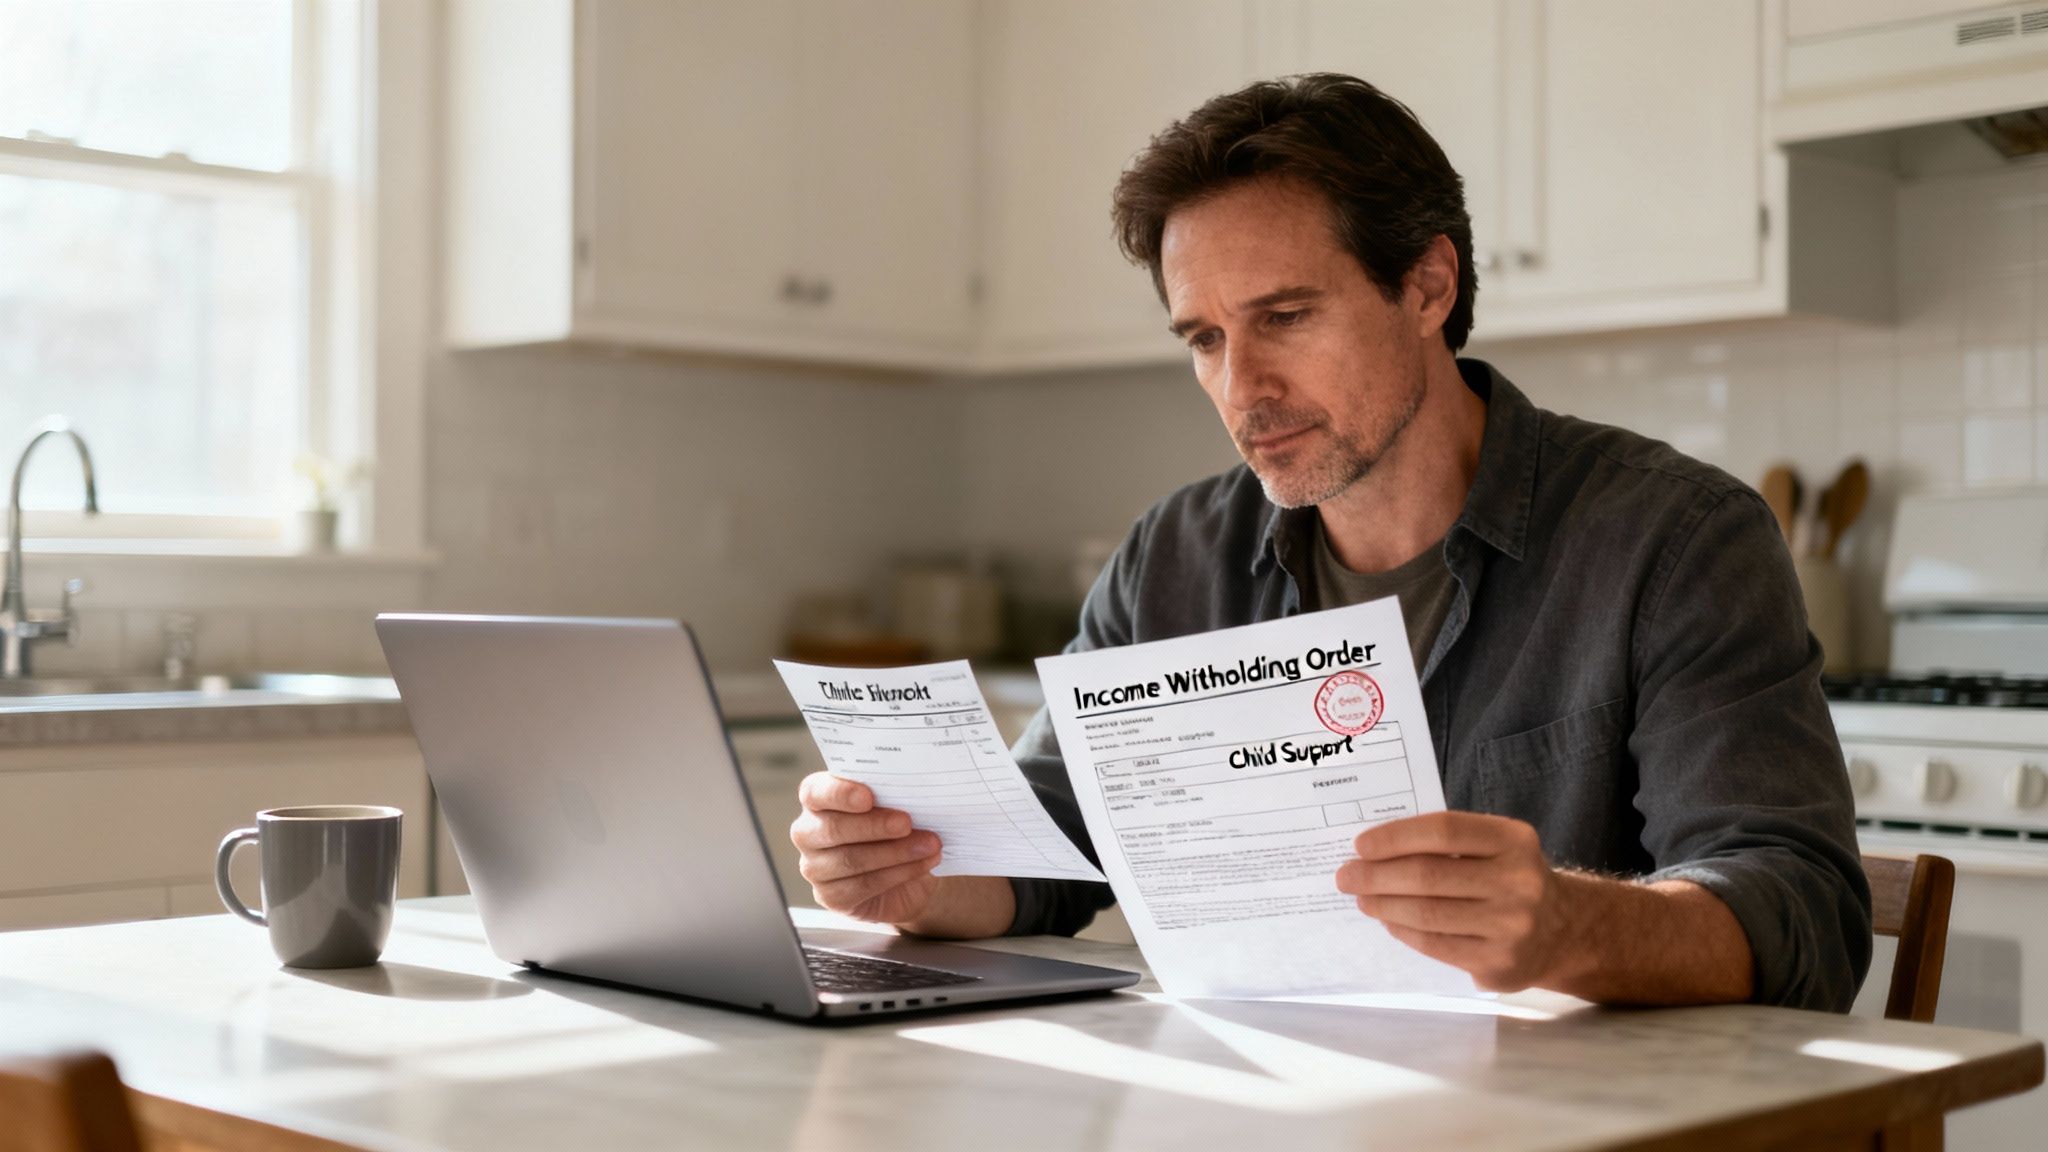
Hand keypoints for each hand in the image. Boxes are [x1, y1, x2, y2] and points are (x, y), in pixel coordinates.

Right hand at [790, 772, 942, 924]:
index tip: (868, 797)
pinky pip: (862, 886)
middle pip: (833, 828)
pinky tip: (922, 864)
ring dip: (895, 852)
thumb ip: (892, 794)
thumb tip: (913, 789)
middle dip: (875, 826)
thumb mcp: (896, 804)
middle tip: (907, 823)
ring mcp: (815, 868)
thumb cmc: (897, 827)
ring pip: (850, 860)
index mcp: (817, 799)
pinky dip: (898, 873)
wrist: (910, 872)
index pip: (815, 792)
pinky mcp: (831, 896)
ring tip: (929, 845)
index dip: (839, 793)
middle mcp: (809, 833)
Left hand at [1335, 811, 1569, 991]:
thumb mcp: (1495, 846)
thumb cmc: (1508, 877)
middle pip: (1429, 876)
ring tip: (1362, 898)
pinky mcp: (1499, 963)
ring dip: (1384, 905)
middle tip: (1347, 875)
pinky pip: (1436, 945)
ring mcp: (1512, 926)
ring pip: (1427, 914)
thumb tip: (1374, 850)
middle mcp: (1519, 882)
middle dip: (1377, 875)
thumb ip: (1446, 841)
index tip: (1361, 845)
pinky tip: (1389, 920)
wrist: (1562, 931)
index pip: (1443, 831)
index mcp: (1514, 840)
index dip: (1395, 837)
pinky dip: (1403, 931)